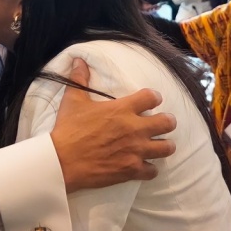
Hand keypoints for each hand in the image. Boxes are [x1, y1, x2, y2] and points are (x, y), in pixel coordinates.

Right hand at [50, 58, 175, 192]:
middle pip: (167, 123)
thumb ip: (79, 79)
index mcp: (123, 109)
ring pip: (167, 147)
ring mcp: (136, 150)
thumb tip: (79, 60)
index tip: (151, 100)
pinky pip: (153, 170)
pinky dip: (150, 168)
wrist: (63, 161)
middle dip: (167, 122)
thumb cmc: (68, 129)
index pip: (152, 97)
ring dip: (164, 145)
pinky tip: (144, 166)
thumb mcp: (73, 100)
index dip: (154, 98)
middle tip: (161, 123)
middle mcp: (135, 128)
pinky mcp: (132, 170)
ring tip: (157, 145)